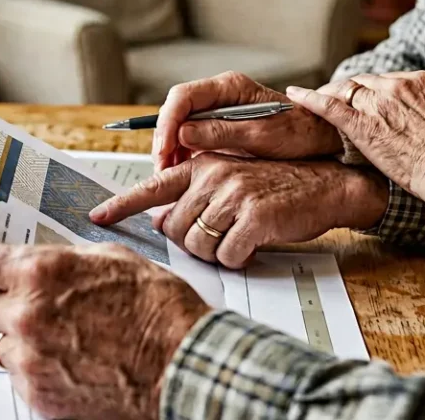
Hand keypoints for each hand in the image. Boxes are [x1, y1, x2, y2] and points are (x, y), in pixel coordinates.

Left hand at [0, 242, 209, 419]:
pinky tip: (71, 362)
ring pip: (0, 344)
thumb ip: (66, 260)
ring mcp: (30, 360)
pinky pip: (20, 377)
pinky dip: (38, 370)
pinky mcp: (40, 396)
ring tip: (62, 337)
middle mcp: (26, 315)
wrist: (183, 366)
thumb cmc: (159, 312)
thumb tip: (44, 259)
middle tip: (39, 303)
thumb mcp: (113, 260)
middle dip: (7, 300)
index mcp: (39, 273)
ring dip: (21, 338)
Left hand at [90, 155, 388, 267]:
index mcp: (203, 165)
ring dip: (214, 254)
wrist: (328, 185)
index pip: (152, 188)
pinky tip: (252, 247)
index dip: (122, 205)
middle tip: (216, 241)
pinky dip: (237, 260)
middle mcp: (213, 175)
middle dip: (191, 244)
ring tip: (235, 241)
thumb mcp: (232, 181)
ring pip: (197, 246)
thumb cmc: (278, 187)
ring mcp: (233, 195)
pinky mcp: (254, 218)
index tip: (96, 216)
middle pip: (174, 229)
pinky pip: (227, 256)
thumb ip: (195, 197)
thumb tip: (161, 221)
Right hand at [153, 71, 341, 170]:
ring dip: (172, 148)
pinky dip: (184, 154)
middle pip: (177, 110)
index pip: (182, 97)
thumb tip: (183, 134)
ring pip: (181, 124)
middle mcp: (220, 94)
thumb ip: (221, 132)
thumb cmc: (298, 133)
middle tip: (163, 167)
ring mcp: (219, 110)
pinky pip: (192, 136)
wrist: (320, 138)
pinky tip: (185, 171)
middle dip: (165, 138)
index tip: (165, 149)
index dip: (167, 123)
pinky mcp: (221, 126)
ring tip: (171, 173)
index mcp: (229, 86)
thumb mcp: (259, 136)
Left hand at [288, 71, 424, 201]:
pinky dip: (309, 98)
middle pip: (363, 83)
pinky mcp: (363, 125)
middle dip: (348, 91)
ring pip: (345, 91)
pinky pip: (330, 106)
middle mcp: (396, 86)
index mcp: (420, 81)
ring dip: (331, 95)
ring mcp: (378, 103)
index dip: (373, 91)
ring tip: (314, 100)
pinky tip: (295, 95)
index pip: (386, 81)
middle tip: (335, 98)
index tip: (366, 100)